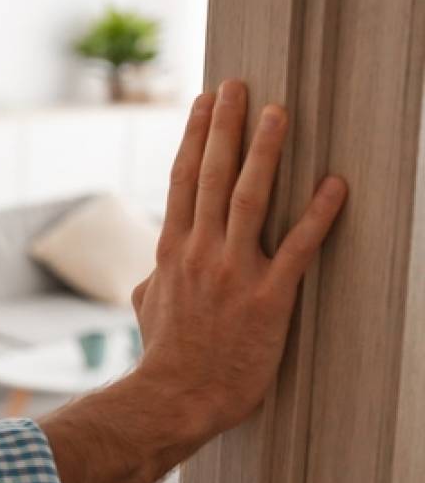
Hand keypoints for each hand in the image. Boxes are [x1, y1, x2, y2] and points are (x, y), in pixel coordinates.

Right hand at [129, 79, 347, 438]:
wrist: (177, 395)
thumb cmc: (164, 355)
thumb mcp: (146, 307)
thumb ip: (153, 277)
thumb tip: (151, 271)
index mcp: (172, 250)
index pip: (184, 180)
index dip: (196, 137)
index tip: (205, 104)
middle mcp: (200, 252)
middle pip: (214, 176)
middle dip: (226, 127)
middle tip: (239, 87)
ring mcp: (233, 273)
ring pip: (250, 199)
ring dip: (265, 153)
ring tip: (278, 115)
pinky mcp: (268, 298)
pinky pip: (298, 248)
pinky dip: (318, 215)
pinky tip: (334, 186)